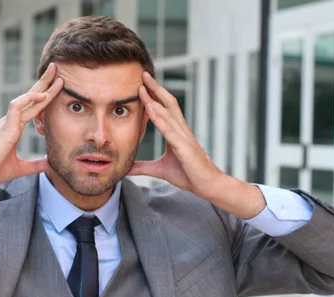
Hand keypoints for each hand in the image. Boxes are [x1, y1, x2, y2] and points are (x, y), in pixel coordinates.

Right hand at [0, 63, 62, 188]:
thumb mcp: (20, 168)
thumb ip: (35, 165)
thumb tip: (49, 164)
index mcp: (14, 127)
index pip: (32, 107)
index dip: (45, 96)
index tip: (57, 85)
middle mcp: (11, 121)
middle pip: (30, 97)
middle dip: (44, 83)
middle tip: (56, 69)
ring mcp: (7, 122)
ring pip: (26, 98)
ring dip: (41, 87)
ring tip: (55, 76)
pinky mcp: (5, 127)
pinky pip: (16, 107)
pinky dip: (29, 99)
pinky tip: (42, 95)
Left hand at [128, 72, 264, 217]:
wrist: (207, 186)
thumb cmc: (188, 175)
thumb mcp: (159, 170)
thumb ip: (143, 167)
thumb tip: (126, 168)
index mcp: (176, 132)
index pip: (165, 108)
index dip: (154, 95)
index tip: (143, 84)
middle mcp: (181, 130)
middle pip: (168, 103)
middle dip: (155, 88)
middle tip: (143, 74)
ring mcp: (183, 137)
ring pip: (168, 112)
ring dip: (154, 99)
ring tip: (143, 87)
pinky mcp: (184, 146)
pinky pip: (169, 129)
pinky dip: (159, 118)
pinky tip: (150, 108)